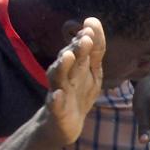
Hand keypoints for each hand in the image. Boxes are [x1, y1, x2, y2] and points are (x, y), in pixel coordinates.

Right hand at [43, 18, 105, 145]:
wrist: (64, 124)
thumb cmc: (79, 93)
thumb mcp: (91, 72)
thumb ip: (94, 52)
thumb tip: (94, 25)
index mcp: (74, 67)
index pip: (78, 50)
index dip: (84, 39)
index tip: (91, 26)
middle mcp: (64, 76)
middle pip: (68, 60)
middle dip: (76, 49)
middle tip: (85, 38)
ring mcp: (58, 92)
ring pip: (57, 77)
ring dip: (62, 66)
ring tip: (68, 56)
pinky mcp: (56, 110)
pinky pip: (54, 104)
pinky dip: (55, 99)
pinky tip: (58, 94)